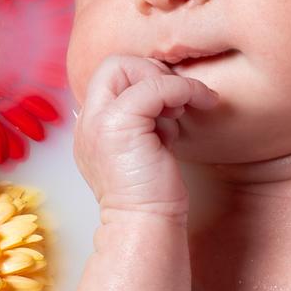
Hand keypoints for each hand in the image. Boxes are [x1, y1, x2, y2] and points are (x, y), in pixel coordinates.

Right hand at [74, 55, 217, 220]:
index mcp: (92, 128)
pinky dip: (184, 89)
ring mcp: (99, 122)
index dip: (143, 79)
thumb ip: (147, 123)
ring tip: (183, 113)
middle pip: (113, 64)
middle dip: (151, 72)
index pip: (110, 78)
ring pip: (129, 67)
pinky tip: (202, 104)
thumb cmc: (153, 196)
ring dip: (168, 82)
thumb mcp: (145, 150)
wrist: (146, 225)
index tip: (171, 105)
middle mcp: (88, 122)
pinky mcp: (120, 125)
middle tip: (177, 101)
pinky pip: (155, 86)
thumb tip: (171, 99)